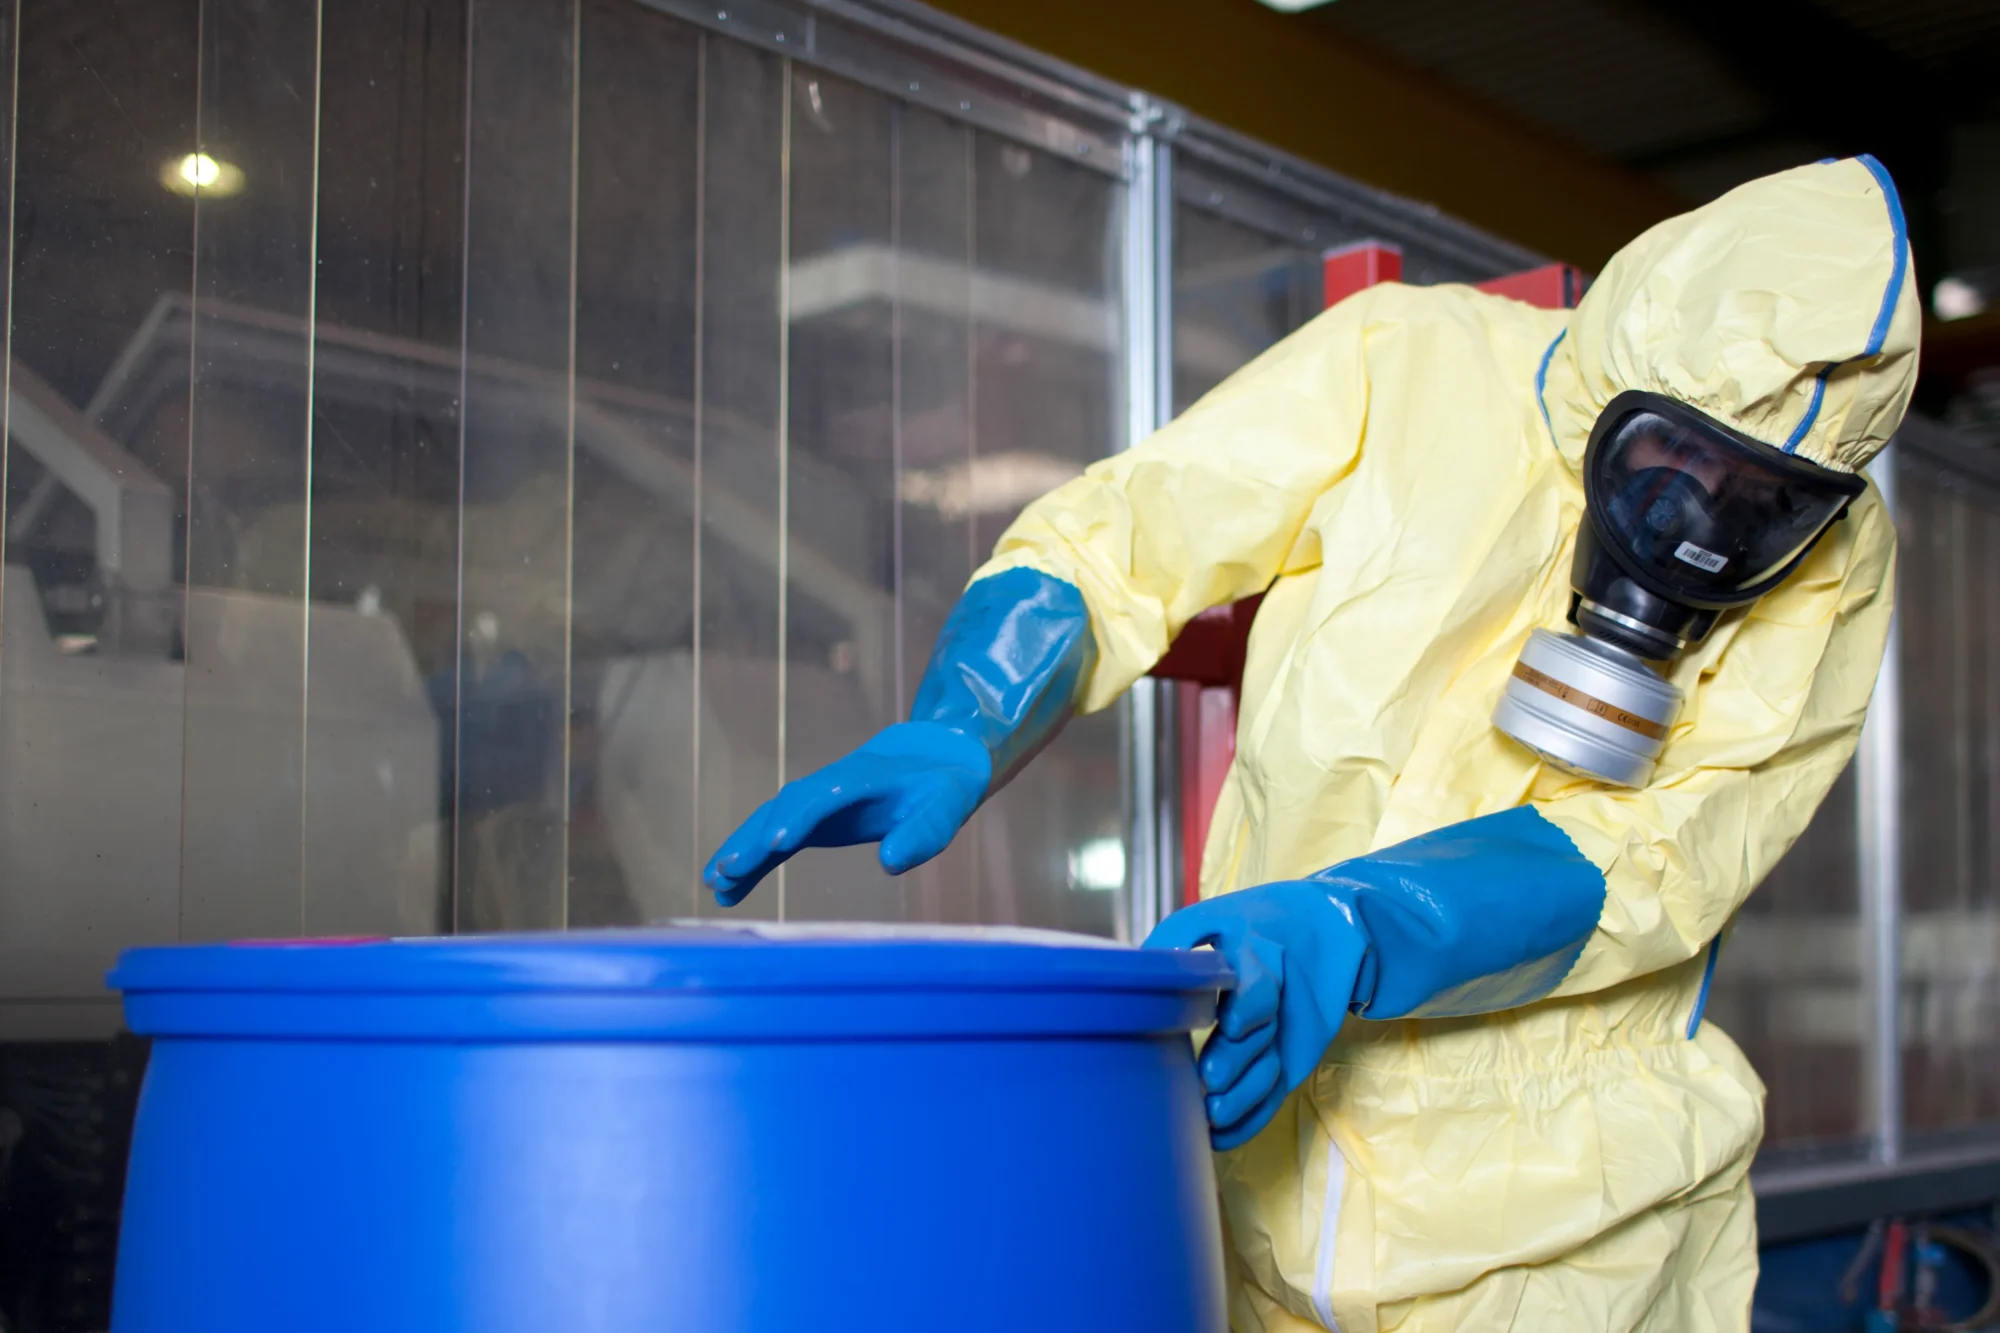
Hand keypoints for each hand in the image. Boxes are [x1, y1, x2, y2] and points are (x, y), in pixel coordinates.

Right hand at [702, 722, 990, 906]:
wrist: (936, 757)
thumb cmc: (943, 787)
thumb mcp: (946, 809)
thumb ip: (922, 834)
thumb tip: (890, 863)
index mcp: (862, 779)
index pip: (823, 798)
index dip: (798, 819)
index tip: (776, 845)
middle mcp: (830, 786)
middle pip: (784, 810)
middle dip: (755, 839)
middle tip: (727, 872)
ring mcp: (817, 801)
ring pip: (770, 821)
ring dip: (742, 849)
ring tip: (713, 884)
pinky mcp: (813, 819)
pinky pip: (775, 837)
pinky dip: (751, 859)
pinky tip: (726, 888)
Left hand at [1146, 883, 1370, 1150]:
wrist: (1326, 931)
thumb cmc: (1255, 922)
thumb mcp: (1219, 915)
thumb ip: (1180, 936)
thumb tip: (1134, 967)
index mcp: (1259, 959)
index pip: (1261, 987)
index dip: (1249, 1008)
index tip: (1232, 1023)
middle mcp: (1278, 1000)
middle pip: (1262, 1036)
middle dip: (1236, 1059)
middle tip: (1209, 1080)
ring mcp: (1286, 1033)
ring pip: (1270, 1071)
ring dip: (1242, 1097)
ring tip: (1212, 1115)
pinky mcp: (1291, 1057)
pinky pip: (1274, 1094)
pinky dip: (1250, 1119)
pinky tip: (1220, 1138)